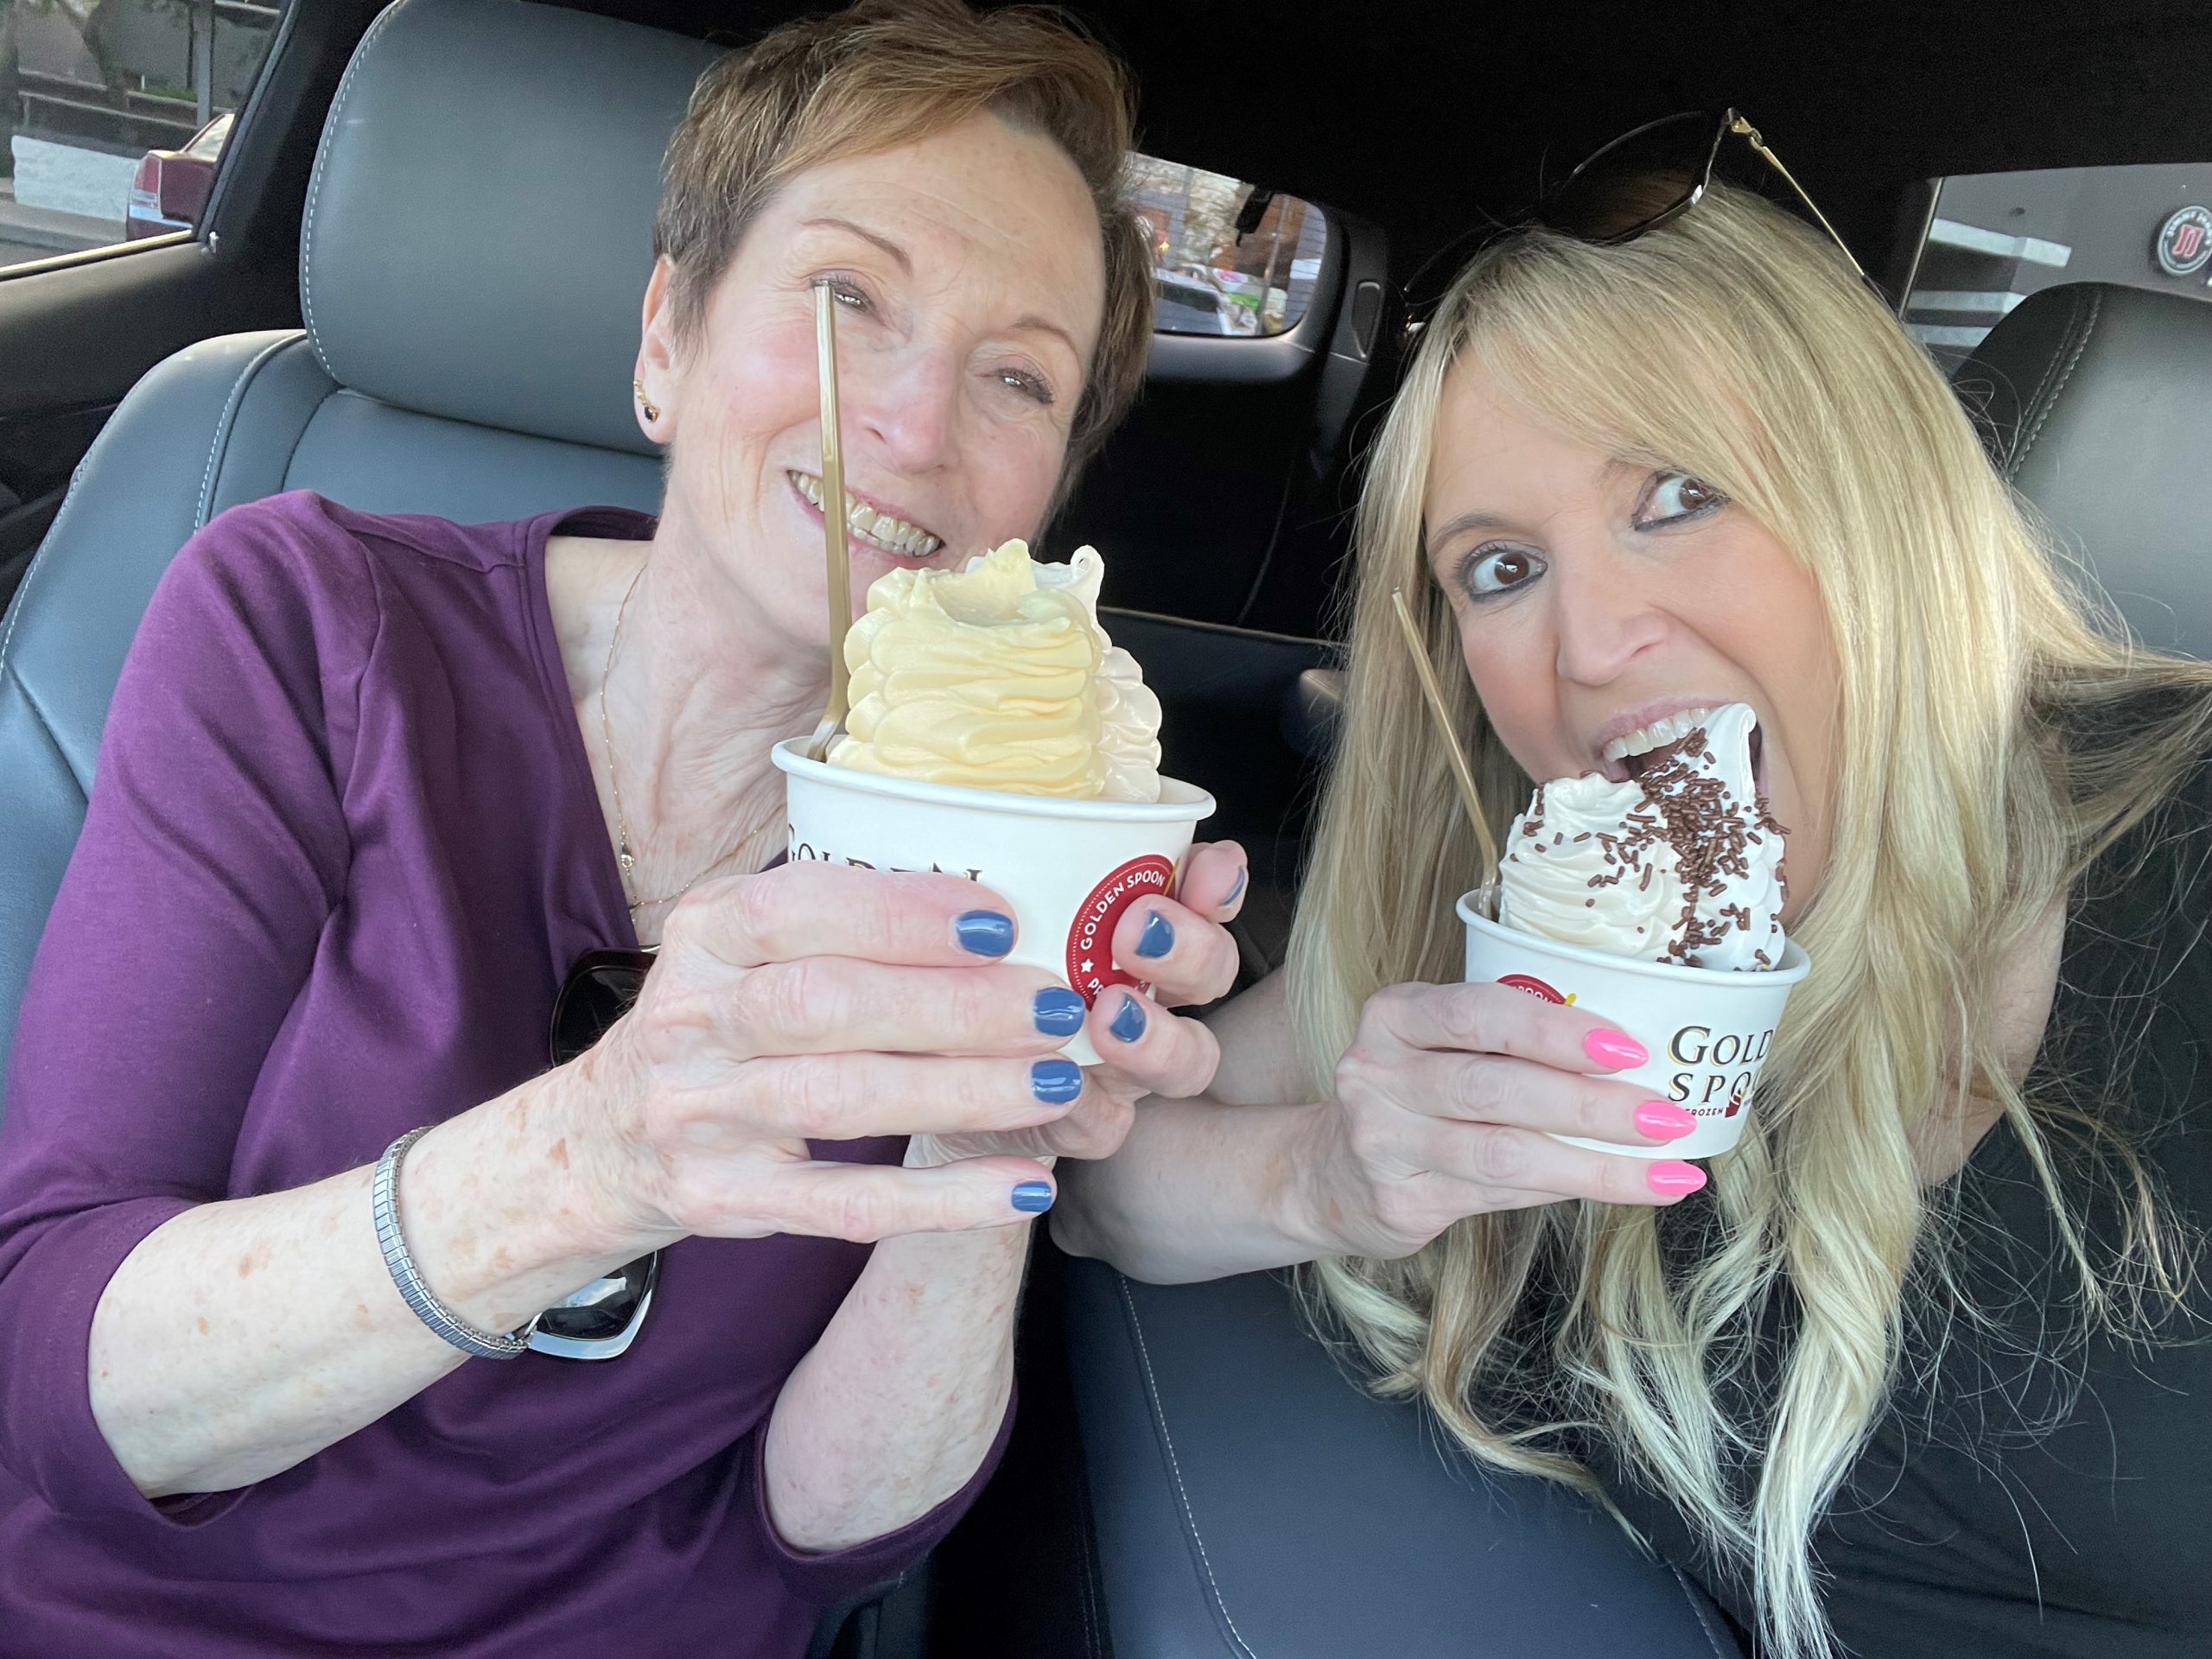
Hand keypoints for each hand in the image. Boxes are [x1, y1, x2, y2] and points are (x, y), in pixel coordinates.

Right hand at [573, 861, 1090, 1246]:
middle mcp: (691, 1018)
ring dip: (964, 1091)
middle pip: (828, 1004)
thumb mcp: (737, 947)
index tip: (1000, 921)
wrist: (595, 1144)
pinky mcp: (724, 1200)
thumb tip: (988, 905)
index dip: (904, 914)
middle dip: (954, 1006)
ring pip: (842, 1099)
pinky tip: (1023, 1188)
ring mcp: (701, 1115)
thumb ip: (832, 918)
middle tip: (1054, 1007)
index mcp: (705, 933)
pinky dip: (942, 1199)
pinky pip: (845, 1203)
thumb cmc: (712, 1025)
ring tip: (1057, 1082)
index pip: (800, 908)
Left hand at [922, 840, 1250, 1166]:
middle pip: (1211, 974)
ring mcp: (1121, 1063)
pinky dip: (1092, 1109)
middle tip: (1138, 930)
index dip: (1218, 884)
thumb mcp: (971, 892)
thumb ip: (1006, 851)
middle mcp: (1143, 991)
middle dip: (1190, 949)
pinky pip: (1107, 1126)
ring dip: (1160, 1036)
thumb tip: (1000, 796)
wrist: (902, 1063)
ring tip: (1108, 1014)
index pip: (1202, 897)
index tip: (1208, 867)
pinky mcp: (1076, 1121)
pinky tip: (1062, 1088)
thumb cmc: (951, 958)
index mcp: (1130, 926)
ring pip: (1186, 1059)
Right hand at [1305, 981, 1708, 1259]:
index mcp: (1394, 1016)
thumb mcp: (1439, 1047)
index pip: (1479, 1014)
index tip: (1629, 1049)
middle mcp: (1377, 1074)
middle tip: (1666, 1116)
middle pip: (1494, 1087)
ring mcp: (1383, 1143)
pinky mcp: (1401, 1202)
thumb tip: (1635, 1060)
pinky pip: (1501, 1194)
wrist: (1329, 1173)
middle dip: (1590, 1104)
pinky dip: (1565, 1188)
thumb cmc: (1415, 1095)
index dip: (1556, 1030)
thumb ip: (1510, 1045)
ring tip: (1668, 1171)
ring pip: (1503, 1152)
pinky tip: (1618, 1188)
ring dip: (1596, 1164)